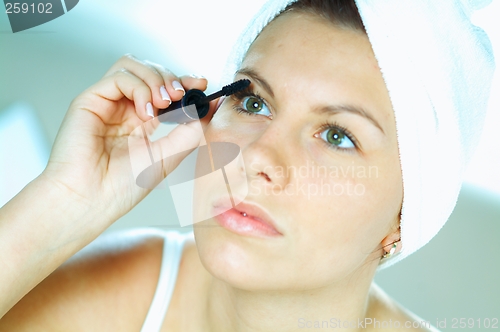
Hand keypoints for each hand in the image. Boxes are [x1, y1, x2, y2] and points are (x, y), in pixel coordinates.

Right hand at [42, 54, 217, 226]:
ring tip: (164, 102)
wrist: (91, 201)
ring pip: (132, 66)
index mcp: (141, 121)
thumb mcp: (167, 157)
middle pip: (149, 71)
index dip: (184, 82)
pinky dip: (139, 88)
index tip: (202, 83)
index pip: (164, 90)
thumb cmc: (121, 187)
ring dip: (155, 78)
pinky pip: (118, 77)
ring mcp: (107, 103)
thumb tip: (207, 108)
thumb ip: (188, 132)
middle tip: (181, 95)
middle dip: (171, 78)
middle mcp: (124, 108)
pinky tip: (145, 112)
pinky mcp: (90, 101)